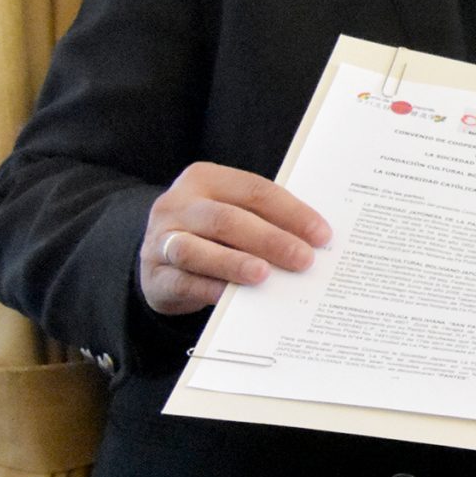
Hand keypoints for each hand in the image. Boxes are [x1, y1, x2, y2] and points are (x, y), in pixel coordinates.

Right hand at [139, 164, 330, 316]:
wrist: (160, 260)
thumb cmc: (213, 233)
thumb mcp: (235, 214)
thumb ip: (265, 220)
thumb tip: (315, 243)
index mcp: (205, 179)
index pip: (255, 191)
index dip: (291, 213)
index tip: (322, 235)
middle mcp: (177, 205)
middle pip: (226, 219)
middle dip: (269, 240)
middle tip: (303, 259)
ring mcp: (160, 240)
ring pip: (195, 250)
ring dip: (233, 263)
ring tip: (264, 275)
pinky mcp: (153, 275)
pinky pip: (182, 281)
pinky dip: (208, 289)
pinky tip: (231, 296)